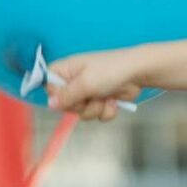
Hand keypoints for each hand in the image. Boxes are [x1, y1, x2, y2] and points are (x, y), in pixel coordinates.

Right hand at [48, 39, 186, 120]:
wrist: (138, 74)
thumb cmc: (111, 71)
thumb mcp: (85, 83)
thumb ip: (67, 95)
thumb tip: (50, 104)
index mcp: (66, 70)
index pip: (48, 86)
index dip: (57, 95)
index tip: (68, 95)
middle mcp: (75, 81)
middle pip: (66, 104)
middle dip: (81, 105)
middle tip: (92, 96)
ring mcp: (89, 93)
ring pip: (82, 113)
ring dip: (96, 109)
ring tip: (106, 98)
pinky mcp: (102, 102)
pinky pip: (97, 115)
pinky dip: (107, 111)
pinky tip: (114, 101)